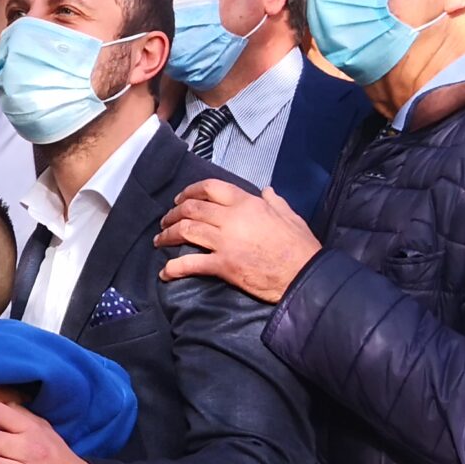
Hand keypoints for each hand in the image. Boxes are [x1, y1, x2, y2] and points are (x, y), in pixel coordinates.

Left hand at [155, 179, 320, 302]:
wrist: (303, 275)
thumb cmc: (299, 246)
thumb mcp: (289, 215)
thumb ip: (274, 201)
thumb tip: (267, 191)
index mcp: (247, 204)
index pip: (210, 188)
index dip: (190, 191)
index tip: (180, 199)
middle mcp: (232, 219)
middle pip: (192, 209)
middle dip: (173, 213)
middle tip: (166, 220)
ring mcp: (225, 242)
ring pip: (186, 231)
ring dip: (169, 235)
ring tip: (160, 240)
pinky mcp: (223, 266)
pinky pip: (191, 264)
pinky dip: (174, 268)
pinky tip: (165, 272)